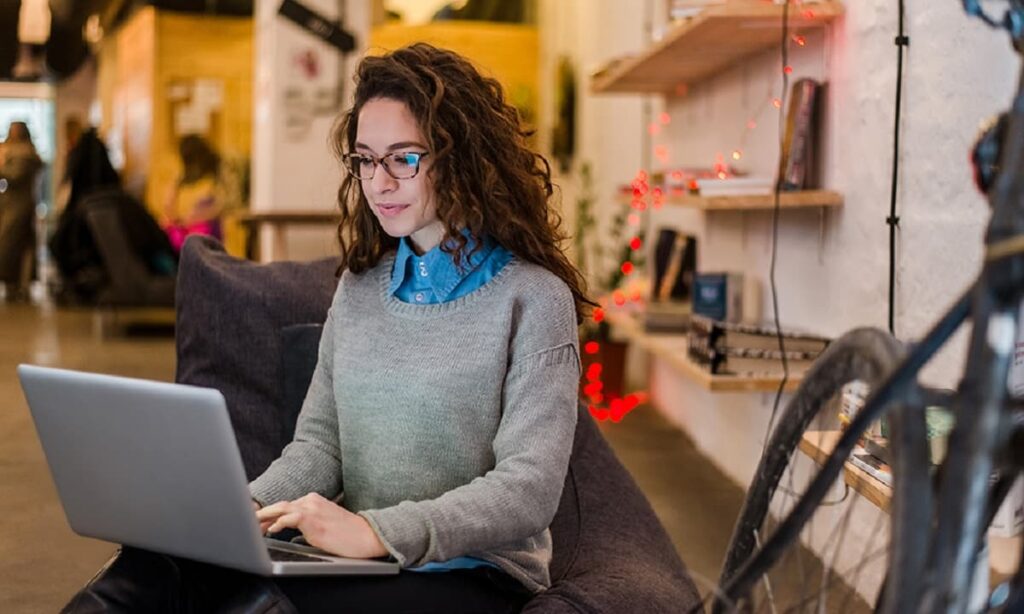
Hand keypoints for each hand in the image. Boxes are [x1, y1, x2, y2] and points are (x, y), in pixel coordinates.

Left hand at [255, 493, 388, 558]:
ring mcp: (311, 508)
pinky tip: (270, 529)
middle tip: (248, 520)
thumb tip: (291, 533)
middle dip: (262, 514)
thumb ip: (307, 523)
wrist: (365, 535)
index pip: (286, 506)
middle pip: (280, 505)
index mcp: (314, 500)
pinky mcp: (312, 519)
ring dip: (264, 517)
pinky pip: (289, 518)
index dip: (269, 514)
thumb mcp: (324, 524)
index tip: (258, 522)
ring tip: (252, 524)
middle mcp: (311, 500)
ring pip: (281, 509)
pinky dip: (278, 523)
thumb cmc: (348, 533)